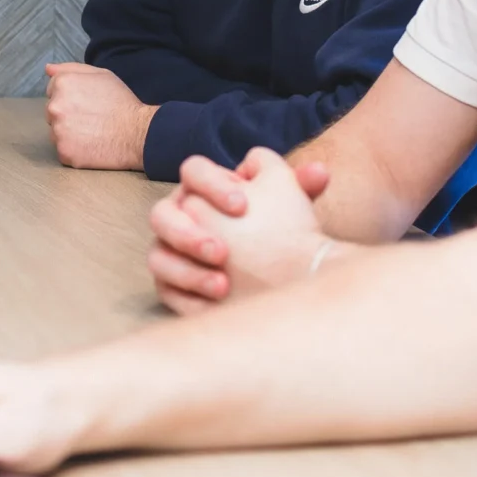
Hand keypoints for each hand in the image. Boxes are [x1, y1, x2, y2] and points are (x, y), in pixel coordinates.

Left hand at [44, 62, 154, 169]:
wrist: (138, 133)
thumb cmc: (121, 102)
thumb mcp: (101, 75)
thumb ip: (71, 69)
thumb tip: (49, 69)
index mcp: (62, 84)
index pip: (52, 90)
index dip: (71, 96)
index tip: (86, 103)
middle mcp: (55, 107)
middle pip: (52, 111)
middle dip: (67, 114)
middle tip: (91, 118)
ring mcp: (58, 131)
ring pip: (56, 132)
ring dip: (68, 133)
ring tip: (92, 132)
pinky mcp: (64, 152)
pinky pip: (63, 151)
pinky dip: (74, 150)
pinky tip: (91, 145)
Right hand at [145, 148, 332, 312]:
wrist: (280, 273)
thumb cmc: (280, 230)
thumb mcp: (291, 205)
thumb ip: (301, 186)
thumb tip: (319, 172)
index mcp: (202, 187)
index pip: (193, 171)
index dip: (213, 185)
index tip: (243, 207)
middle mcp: (178, 217)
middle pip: (161, 215)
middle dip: (188, 234)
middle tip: (222, 252)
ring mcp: (169, 252)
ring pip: (158, 257)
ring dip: (187, 271)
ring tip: (223, 285)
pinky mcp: (170, 285)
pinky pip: (166, 291)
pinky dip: (188, 299)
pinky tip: (217, 305)